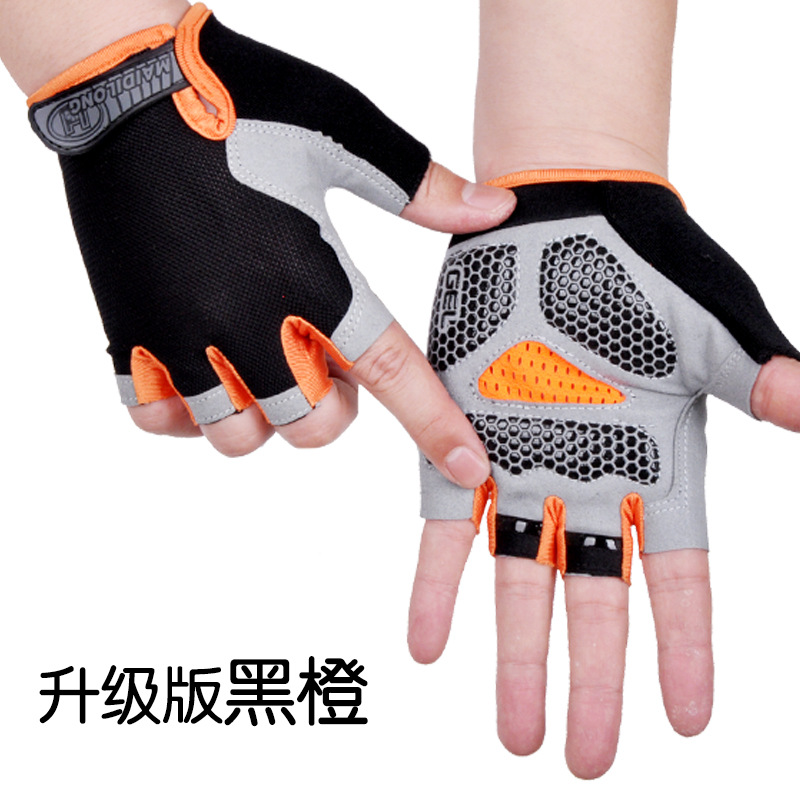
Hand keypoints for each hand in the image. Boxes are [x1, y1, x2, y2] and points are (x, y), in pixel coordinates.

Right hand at [24, 2, 514, 482]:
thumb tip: (496, 211)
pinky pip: (161, 420)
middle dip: (331, 410)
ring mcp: (184, 336)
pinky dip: (188, 412)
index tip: (469, 469)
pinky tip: (202, 369)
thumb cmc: (239, 101)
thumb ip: (421, 187)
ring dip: (263, 415)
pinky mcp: (129, 335)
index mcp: (314, 279)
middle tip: (319, 359)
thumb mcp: (342, 132)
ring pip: (239, 437)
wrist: (125, 86)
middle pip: (313, 428)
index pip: (393, 373)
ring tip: (260, 363)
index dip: (437, 427)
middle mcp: (251, 322)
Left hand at [411, 170, 799, 776]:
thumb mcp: (714, 324)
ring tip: (513, 732)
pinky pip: (446, 525)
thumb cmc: (646, 264)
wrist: (561, 213)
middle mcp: (588, 477)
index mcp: (657, 461)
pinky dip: (437, 584)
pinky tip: (427, 644)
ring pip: (518, 578)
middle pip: (592, 598)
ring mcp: (521, 462)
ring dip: (514, 655)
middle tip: (579, 758)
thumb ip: (762, 376)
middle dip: (590, 678)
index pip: (677, 577)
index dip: (684, 648)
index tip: (687, 720)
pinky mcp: (458, 435)